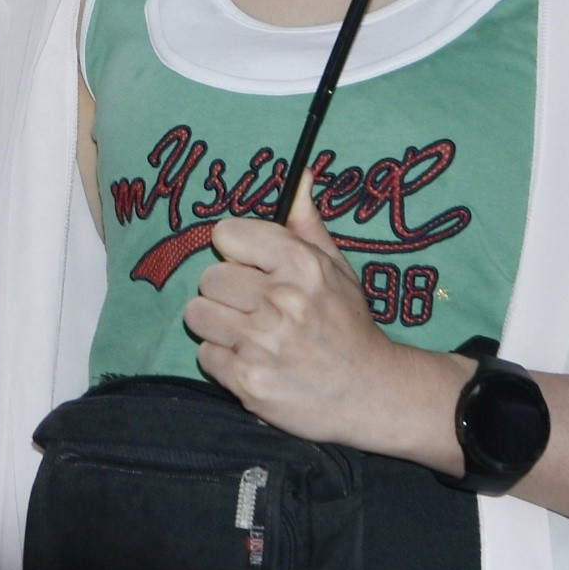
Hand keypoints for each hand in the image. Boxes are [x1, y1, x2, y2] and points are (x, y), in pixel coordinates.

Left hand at [184, 186, 460, 470]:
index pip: (226, 234)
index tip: (254, 270)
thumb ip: (307, 224)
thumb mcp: (337, 268)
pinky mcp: (248, 380)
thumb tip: (300, 176)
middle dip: (227, 292)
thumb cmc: (348, 325)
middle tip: (255, 309)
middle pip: (209, 277)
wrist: (371, 393)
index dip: (238, 253)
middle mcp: (281, 300)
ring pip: (197, 314)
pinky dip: (223, 360)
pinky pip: (205, 355)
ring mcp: (263, 342)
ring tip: (249, 334)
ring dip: (218, 325)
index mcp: (301, 264)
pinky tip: (252, 361)